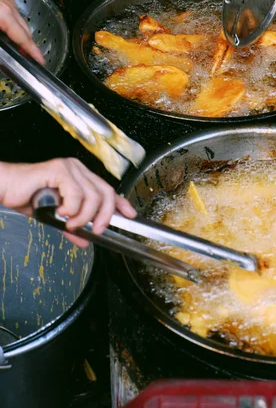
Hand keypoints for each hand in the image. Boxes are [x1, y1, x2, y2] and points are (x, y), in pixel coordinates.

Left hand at [0, 0, 44, 63]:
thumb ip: (1, 47)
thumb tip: (3, 61)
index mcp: (5, 14)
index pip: (24, 38)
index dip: (34, 52)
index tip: (41, 61)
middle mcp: (9, 6)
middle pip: (26, 31)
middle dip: (28, 46)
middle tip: (29, 59)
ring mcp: (6, 1)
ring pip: (21, 23)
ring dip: (21, 36)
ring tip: (18, 48)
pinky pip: (14, 17)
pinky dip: (15, 27)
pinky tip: (10, 34)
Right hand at [0, 158, 135, 246]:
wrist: (6, 188)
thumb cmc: (27, 196)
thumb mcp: (55, 217)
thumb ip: (72, 227)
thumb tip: (85, 240)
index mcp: (80, 177)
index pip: (108, 189)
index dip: (121, 203)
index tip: (130, 214)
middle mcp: (78, 169)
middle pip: (106, 192)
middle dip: (105, 215)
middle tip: (96, 230)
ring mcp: (70, 168)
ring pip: (93, 196)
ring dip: (84, 216)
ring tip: (70, 223)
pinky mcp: (59, 169)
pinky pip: (76, 193)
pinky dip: (71, 208)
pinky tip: (61, 212)